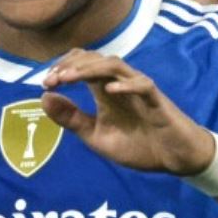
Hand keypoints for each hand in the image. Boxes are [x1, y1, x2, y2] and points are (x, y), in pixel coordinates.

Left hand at [40, 49, 215, 175]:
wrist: (174, 159)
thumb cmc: (138, 145)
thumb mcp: (96, 137)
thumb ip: (72, 119)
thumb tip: (44, 97)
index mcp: (104, 91)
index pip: (80, 65)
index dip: (61, 68)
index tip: (45, 83)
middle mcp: (119, 84)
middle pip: (94, 58)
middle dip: (70, 65)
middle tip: (52, 79)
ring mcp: (139, 90)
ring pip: (115, 65)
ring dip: (90, 69)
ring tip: (70, 78)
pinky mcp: (157, 101)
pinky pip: (143, 85)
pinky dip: (126, 85)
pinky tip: (110, 91)